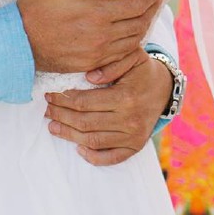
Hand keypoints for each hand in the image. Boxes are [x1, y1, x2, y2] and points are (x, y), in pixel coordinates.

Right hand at [17, 0, 163, 72]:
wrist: (15, 43)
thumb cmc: (34, 9)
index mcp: (96, 14)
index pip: (136, 5)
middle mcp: (101, 37)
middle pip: (140, 24)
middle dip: (152, 10)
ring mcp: (97, 53)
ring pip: (133, 42)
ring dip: (144, 27)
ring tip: (147, 14)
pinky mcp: (90, 64)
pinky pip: (120, 56)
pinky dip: (131, 44)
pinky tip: (130, 34)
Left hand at [45, 52, 173, 166]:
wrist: (165, 89)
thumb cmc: (143, 71)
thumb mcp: (132, 57)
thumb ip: (111, 63)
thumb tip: (89, 78)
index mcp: (126, 97)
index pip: (84, 102)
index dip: (63, 100)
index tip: (51, 95)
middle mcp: (129, 120)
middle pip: (85, 122)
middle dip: (61, 116)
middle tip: (47, 110)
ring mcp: (133, 136)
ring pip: (93, 140)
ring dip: (69, 135)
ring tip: (53, 126)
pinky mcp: (135, 146)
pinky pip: (112, 158)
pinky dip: (93, 157)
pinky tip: (78, 149)